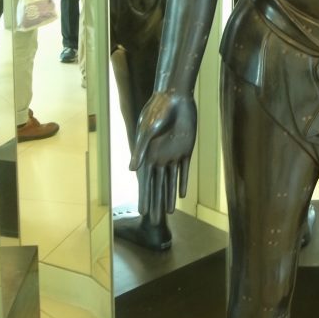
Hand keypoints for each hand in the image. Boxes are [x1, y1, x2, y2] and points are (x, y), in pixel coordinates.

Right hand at [131, 91, 197, 215]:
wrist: (176, 97)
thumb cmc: (158, 111)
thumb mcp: (147, 131)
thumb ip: (140, 150)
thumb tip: (131, 171)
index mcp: (148, 154)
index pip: (145, 182)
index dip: (144, 197)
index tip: (142, 212)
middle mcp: (160, 157)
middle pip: (158, 185)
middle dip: (156, 202)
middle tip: (154, 220)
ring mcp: (174, 154)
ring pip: (171, 181)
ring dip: (169, 196)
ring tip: (169, 213)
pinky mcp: (187, 149)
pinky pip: (184, 170)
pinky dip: (182, 183)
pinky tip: (181, 195)